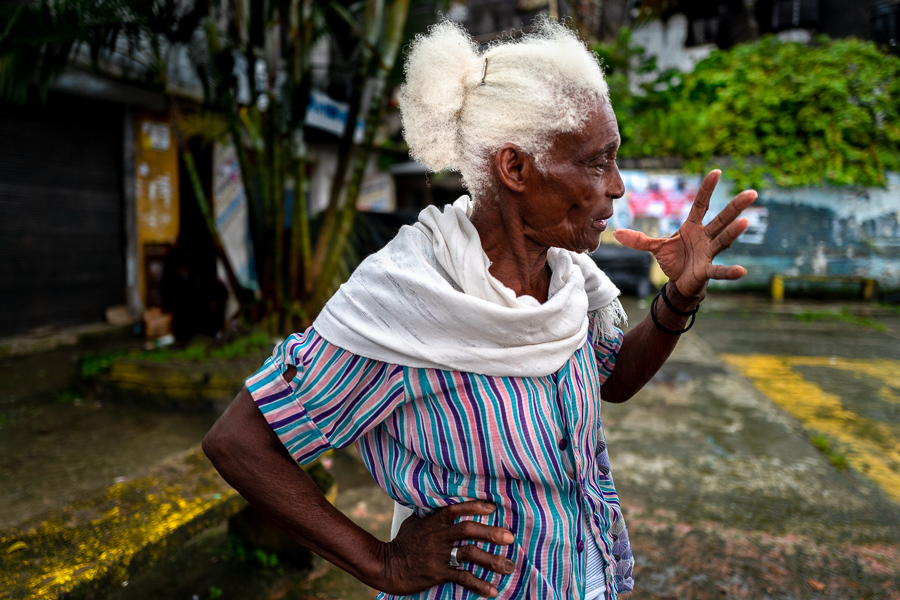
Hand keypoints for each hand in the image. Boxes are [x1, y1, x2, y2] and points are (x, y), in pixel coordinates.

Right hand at [374, 500, 515, 597]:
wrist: (387, 566)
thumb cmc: (401, 543)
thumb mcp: (413, 523)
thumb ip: (429, 514)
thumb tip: (437, 504)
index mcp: (434, 522)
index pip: (455, 509)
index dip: (474, 506)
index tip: (493, 507)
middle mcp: (439, 536)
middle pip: (468, 530)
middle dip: (491, 533)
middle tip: (510, 537)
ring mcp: (439, 555)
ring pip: (469, 554)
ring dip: (492, 560)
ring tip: (508, 566)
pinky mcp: (438, 573)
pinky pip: (462, 577)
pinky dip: (479, 584)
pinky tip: (492, 590)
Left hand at [613, 170, 756, 298]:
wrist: (679, 282)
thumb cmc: (673, 260)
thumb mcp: (655, 248)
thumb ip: (639, 239)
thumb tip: (616, 232)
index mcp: (692, 227)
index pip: (700, 205)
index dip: (707, 189)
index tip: (716, 172)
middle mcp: (704, 237)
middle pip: (720, 219)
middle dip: (735, 207)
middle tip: (752, 193)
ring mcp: (708, 253)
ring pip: (723, 240)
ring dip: (733, 232)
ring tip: (745, 222)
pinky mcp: (706, 270)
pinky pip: (719, 270)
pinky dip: (729, 272)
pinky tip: (741, 271)